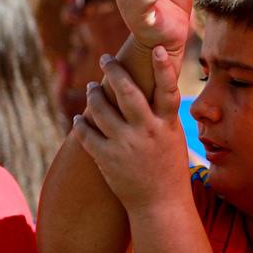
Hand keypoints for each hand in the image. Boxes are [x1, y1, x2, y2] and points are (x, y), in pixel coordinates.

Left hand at [71, 47, 185, 210]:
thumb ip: (161, 116)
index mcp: (167, 125)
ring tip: (91, 88)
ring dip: (93, 94)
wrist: (160, 204)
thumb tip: (149, 91)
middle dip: (114, 71)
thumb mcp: (173, 139)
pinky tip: (79, 119)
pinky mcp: (106, 158)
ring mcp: (125, 144)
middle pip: (127, 91)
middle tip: (106, 58)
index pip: (168, 90)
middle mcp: (147, 131)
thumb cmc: (169, 170)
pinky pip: (86, 132)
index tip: (158, 48)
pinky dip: (80, 123)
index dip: (164, 67)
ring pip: (101, 108)